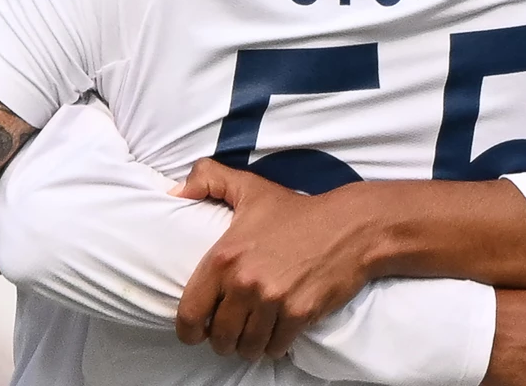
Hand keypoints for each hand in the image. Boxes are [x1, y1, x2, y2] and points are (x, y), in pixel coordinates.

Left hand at [170, 159, 377, 359]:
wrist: (350, 226)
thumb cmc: (297, 210)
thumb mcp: (250, 187)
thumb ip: (207, 178)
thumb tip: (175, 192)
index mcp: (225, 256)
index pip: (189, 313)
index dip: (189, 330)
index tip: (198, 331)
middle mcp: (245, 282)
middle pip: (219, 337)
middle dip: (223, 339)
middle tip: (232, 329)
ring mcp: (273, 301)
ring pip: (246, 347)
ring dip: (248, 346)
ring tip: (253, 333)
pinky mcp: (299, 314)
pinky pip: (275, 348)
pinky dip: (274, 346)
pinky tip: (277, 332)